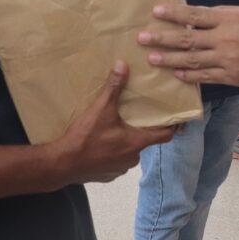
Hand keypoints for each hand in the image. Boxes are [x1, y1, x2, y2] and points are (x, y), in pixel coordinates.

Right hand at [50, 61, 173, 182]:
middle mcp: (133, 157)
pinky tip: (102, 142)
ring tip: (117, 126)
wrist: (62, 165)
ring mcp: (120, 168)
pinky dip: (113, 151)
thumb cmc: (85, 138)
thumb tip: (123, 65)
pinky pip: (117, 160)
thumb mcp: (101, 109)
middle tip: (138, 114)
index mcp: (137, 142)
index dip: (172, 126)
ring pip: (130, 150)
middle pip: (146, 140)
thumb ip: (114, 87)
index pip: (165, 136)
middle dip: (142, 128)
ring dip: (126, 140)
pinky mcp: (108, 175)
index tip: (176, 118)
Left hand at [138, 5, 238, 87]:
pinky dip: (189, 75)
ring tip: (151, 58)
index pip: (195, 15)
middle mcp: (224, 40)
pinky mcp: (230, 76)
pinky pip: (205, 76)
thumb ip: (223, 14)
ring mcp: (226, 60)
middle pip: (187, 38)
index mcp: (228, 20)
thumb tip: (199, 15)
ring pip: (192, 59)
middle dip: (162, 38)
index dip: (174, 13)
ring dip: (169, 59)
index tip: (156, 11)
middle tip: (142, 37)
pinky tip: (176, 73)